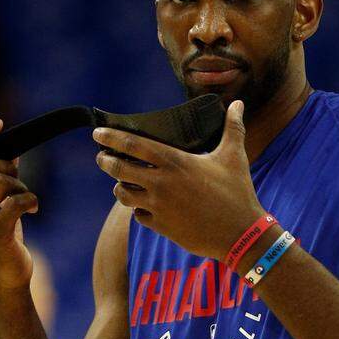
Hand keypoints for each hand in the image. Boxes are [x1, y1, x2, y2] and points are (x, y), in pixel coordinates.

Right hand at [0, 119, 38, 292]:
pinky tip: (34, 210)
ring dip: (22, 188)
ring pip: (4, 182)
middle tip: (19, 186)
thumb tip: (11, 148)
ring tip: (25, 203)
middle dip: (10, 170)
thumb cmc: (1, 236)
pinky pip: (18, 200)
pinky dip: (31, 200)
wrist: (4, 277)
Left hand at [93, 100, 264, 260]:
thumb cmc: (238, 192)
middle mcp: (161, 183)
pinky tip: (144, 206)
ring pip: (123, 195)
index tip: (97, 133)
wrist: (241, 234)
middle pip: (119, 169)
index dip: (111, 137)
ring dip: (120, 187)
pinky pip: (139, 216)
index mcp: (175, 161)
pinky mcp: (161, 227)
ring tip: (122, 183)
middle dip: (105, 161)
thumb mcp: (235, 156)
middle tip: (102, 157)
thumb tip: (238, 104)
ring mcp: (159, 207)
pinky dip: (139, 210)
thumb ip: (233, 128)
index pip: (133, 145)